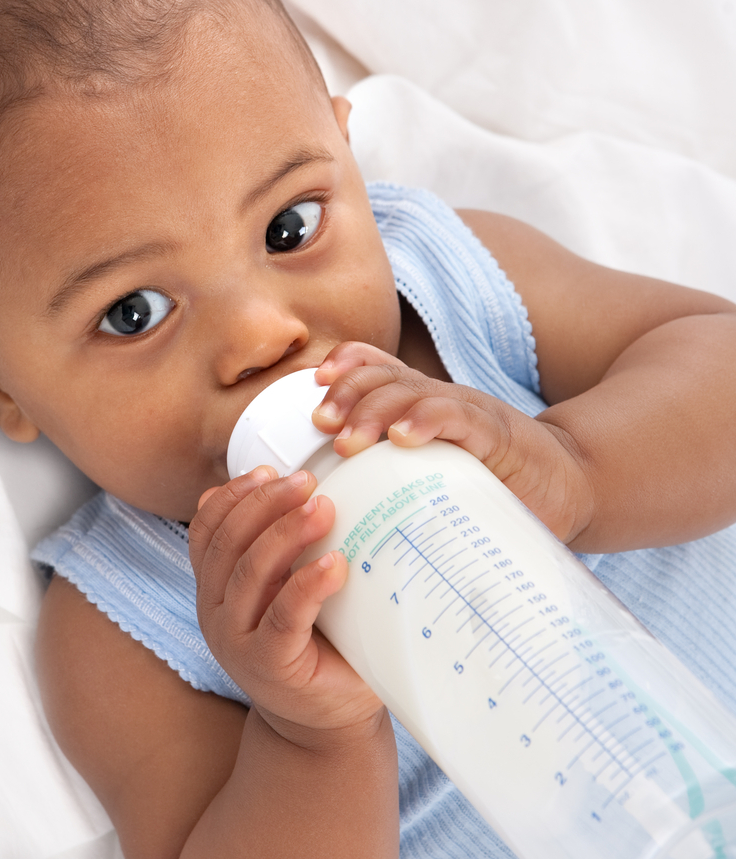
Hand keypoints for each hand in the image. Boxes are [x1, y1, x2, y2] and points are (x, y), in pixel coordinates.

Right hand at [189, 467, 385, 743]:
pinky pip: (283, 617)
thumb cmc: (318, 641)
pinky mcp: (269, 666)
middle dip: (265, 503)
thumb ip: (283, 549)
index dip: (233, 495)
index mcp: (215, 586)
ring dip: (286, 533)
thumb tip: (303, 489)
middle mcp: (215, 611)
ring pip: (250, 574)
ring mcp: (237, 641)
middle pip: (228, 543)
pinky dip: (308, 584)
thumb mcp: (289, 586)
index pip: (207, 529)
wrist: (328, 720)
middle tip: (307, 480)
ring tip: (324, 508)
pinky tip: (336, 564)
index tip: (270, 469)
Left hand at [313, 342, 595, 544]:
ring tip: (347, 440)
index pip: (377, 367)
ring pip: (411, 392)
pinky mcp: (495, 435)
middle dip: (346, 393)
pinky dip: (426, 421)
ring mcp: (466, 413)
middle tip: (321, 423)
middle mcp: (438, 401)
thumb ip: (392, 481)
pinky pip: (456, 417)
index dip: (346, 365)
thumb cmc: (491, 487)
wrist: (566, 488)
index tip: (316, 384)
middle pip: (383, 378)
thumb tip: (334, 517)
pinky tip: (402, 438)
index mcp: (420, 406)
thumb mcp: (433, 478)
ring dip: (373, 410)